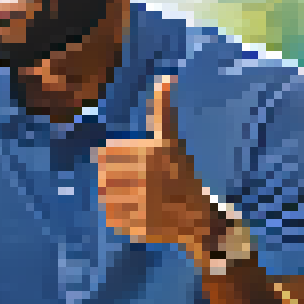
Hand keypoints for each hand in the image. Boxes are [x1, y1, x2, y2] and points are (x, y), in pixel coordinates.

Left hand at [97, 76, 225, 251]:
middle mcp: (146, 177)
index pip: (105, 154)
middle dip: (114, 181)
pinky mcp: (138, 226)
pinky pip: (112, 219)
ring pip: (106, 198)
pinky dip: (119, 218)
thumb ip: (163, 111)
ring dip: (115, 199)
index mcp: (150, 153)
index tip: (127, 166)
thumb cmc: (181, 175)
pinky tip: (136, 215)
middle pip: (104, 178)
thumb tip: (166, 78)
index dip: (112, 160)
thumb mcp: (172, 141)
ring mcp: (142, 204)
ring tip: (134, 200)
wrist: (200, 219)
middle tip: (133, 186)